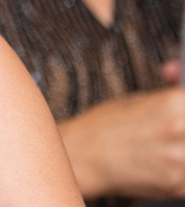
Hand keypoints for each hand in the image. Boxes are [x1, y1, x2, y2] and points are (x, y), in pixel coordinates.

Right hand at [60, 88, 184, 197]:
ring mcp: (180, 160)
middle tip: (177, 131)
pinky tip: (171, 162)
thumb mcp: (140, 99)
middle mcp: (180, 130)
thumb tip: (180, 73)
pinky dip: (184, 169)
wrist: (84, 157)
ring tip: (173, 144)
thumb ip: (172, 94)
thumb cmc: (107, 125)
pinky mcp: (178, 184)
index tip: (184, 110)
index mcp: (173, 103)